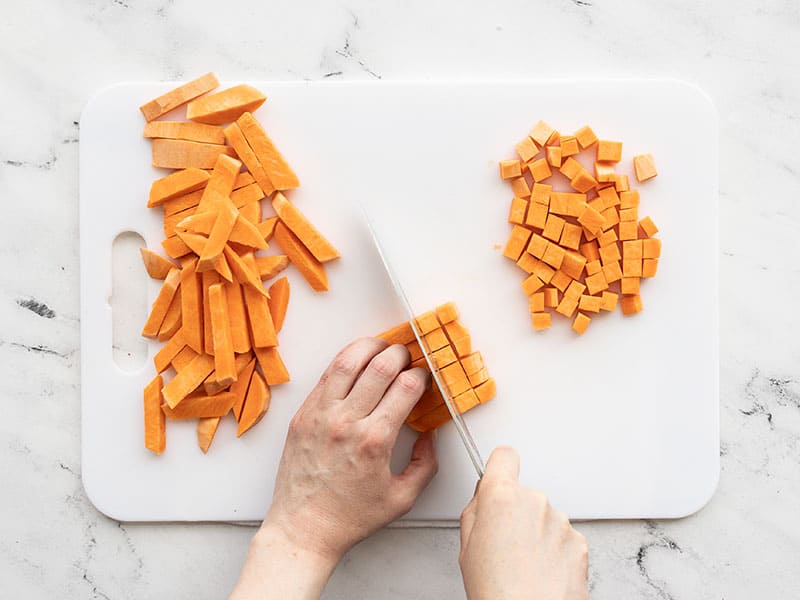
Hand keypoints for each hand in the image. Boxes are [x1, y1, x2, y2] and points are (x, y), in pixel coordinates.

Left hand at [231, 338, 437, 598]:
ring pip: (347, 362)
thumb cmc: (349, 517)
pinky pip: (324, 377)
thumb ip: (425, 465)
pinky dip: (343, 362)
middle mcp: (346, 422)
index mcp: (374, 440)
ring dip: (369, 346)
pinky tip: (355, 361)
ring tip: (381, 346)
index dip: (420, 376)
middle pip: (380, 367)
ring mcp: (320, 415)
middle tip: (407, 357)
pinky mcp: (302, 415)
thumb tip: (430, 436)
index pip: (405, 387)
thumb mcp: (402, 498)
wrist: (304, 528)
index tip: (423, 378)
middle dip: (400, 354)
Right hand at [459, 447, 587, 599]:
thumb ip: (476, 512)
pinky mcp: (578, 541)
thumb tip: (483, 501)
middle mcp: (535, 501)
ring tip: (522, 564)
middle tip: (502, 544)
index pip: (504, 457)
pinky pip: (562, 536)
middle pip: (523, 493)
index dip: (499, 467)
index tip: (497, 475)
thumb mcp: (466, 546)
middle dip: (514, 512)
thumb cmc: (497, 591)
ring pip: (543, 516)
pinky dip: (554, 550)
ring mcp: (560, 521)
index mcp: (502, 497)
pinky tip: (540, 571)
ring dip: (536, 533)